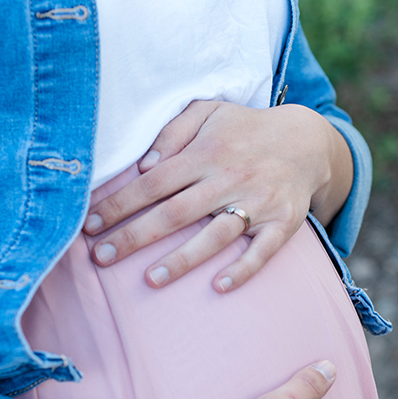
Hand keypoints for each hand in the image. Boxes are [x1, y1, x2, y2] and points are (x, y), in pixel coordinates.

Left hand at [83, 100, 352, 292]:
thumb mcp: (209, 111)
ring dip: (183, 259)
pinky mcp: (283, 223)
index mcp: (206, 153)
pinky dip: (244, 269)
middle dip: (135, 236)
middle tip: (101, 259)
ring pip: (215, 235)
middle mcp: (229, 178)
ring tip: (151, 280)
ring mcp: (258, 202)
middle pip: (175, 212)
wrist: (308, 140)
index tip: (90, 225)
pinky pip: (263, 250)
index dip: (120, 204)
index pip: (154, 182)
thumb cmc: (246, 129)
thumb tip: (144, 165)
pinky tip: (220, 286)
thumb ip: (173, 132)